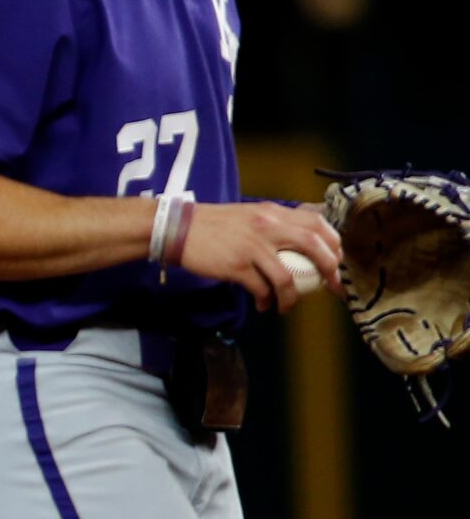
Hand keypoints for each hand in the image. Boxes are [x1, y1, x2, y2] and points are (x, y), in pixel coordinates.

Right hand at [178, 201, 342, 311]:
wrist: (180, 229)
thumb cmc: (214, 225)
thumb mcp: (250, 214)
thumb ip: (274, 224)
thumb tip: (299, 242)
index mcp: (273, 212)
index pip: (316, 223)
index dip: (334, 243)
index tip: (337, 260)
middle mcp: (267, 226)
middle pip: (313, 245)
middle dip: (330, 269)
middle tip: (334, 286)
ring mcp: (252, 247)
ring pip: (287, 277)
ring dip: (292, 297)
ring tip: (287, 306)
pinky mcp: (236, 266)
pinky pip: (261, 289)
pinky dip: (266, 300)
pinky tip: (264, 305)